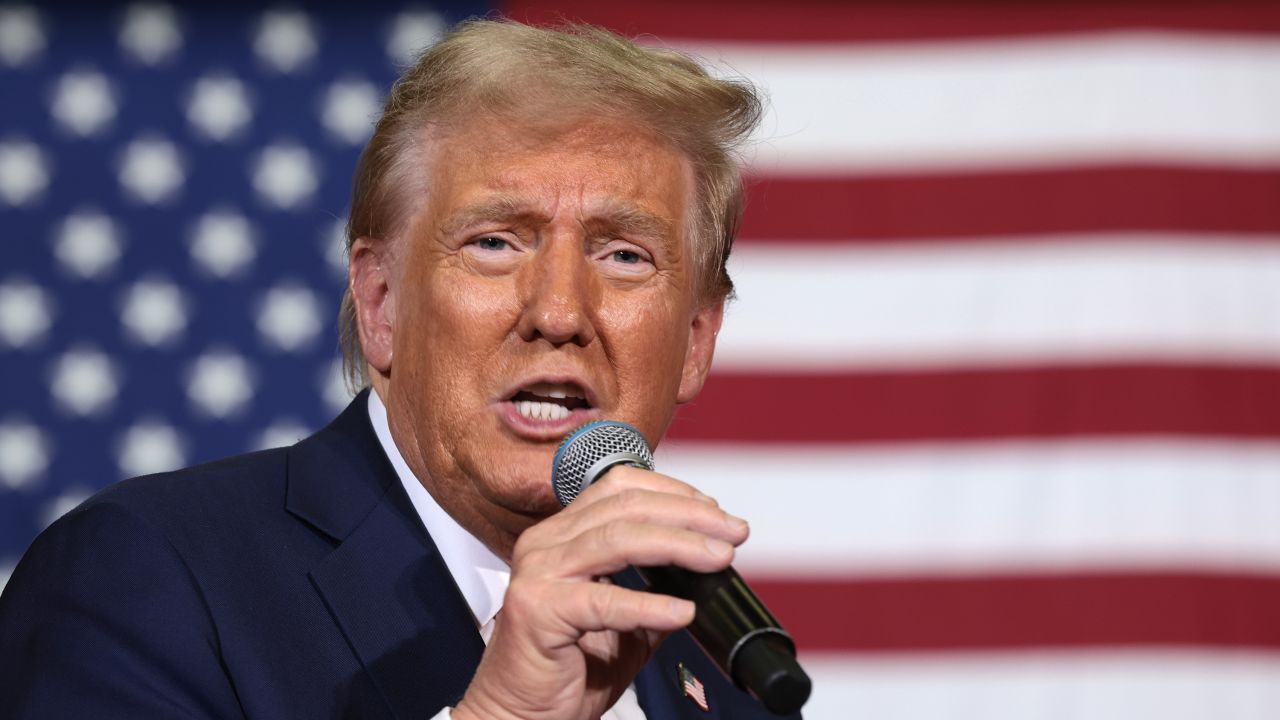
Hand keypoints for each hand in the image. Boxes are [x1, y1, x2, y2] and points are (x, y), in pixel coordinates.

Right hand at [451, 466, 749, 719]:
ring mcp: (538, 573)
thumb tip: (705, 572)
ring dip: (678, 545)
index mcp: (562, 534)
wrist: (521, 717)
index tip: (715, 513)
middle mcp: (545, 543)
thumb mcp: (624, 621)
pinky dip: (649, 604)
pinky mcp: (538, 610)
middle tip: (733, 532)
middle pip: (625, 506)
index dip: (672, 492)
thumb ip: (655, 590)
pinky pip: (604, 600)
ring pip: (618, 539)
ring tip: (718, 558)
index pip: (619, 487)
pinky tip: (683, 612)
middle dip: (688, 515)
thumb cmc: (567, 670)